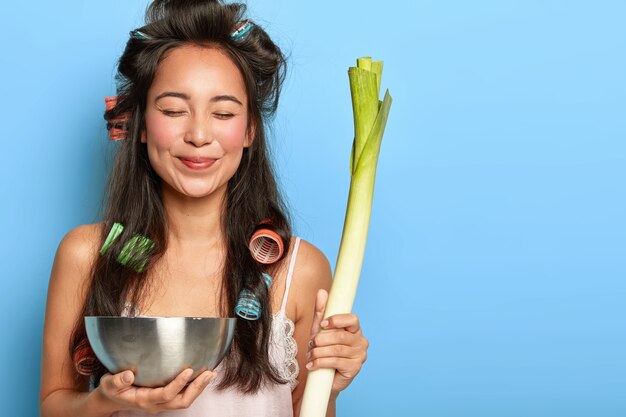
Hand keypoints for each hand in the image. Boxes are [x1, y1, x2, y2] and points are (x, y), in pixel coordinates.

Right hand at [95, 368, 216, 413]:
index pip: (166, 394)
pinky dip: (195, 386)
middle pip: (182, 401)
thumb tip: (128, 375)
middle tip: (209, 373)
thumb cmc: (111, 391)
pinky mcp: (165, 398)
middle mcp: (156, 404)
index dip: (178, 384)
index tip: (188, 370)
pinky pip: (183, 395)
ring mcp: (162, 402)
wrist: (110, 400)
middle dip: (197, 388)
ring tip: (211, 374)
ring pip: (185, 400)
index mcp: (145, 400)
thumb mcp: (109, 384)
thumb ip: (117, 381)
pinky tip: (202, 375)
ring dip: (199, 388)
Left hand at [306, 289, 368, 394]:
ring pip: (337, 349)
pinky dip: (321, 362)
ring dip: (319, 352)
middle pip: (341, 336)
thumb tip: (322, 292)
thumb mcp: (319, 330)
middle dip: (322, 339)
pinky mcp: (355, 368)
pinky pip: (337, 362)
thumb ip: (321, 312)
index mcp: (355, 329)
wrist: (324, 377)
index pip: (353, 319)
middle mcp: (361, 341)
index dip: (338, 320)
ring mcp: (360, 355)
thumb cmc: (324, 349)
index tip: (323, 324)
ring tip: (310, 355)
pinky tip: (312, 365)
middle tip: (311, 343)